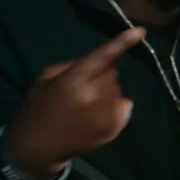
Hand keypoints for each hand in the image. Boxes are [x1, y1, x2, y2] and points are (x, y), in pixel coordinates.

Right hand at [4, 28, 144, 178]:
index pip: (102, 56)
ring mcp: (106, 114)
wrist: (38, 147)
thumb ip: (73, 65)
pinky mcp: (114, 128)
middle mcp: (93, 97)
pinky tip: (97, 114)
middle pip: (113, 73)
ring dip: (107, 92)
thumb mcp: (46, 78)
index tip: (141, 31)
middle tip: (82, 88)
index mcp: (73, 80)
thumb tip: (102, 63)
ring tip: (87, 105)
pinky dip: (116, 106)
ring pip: (118, 89)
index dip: (122, 42)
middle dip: (101, 76)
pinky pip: (126, 106)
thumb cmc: (38, 108)